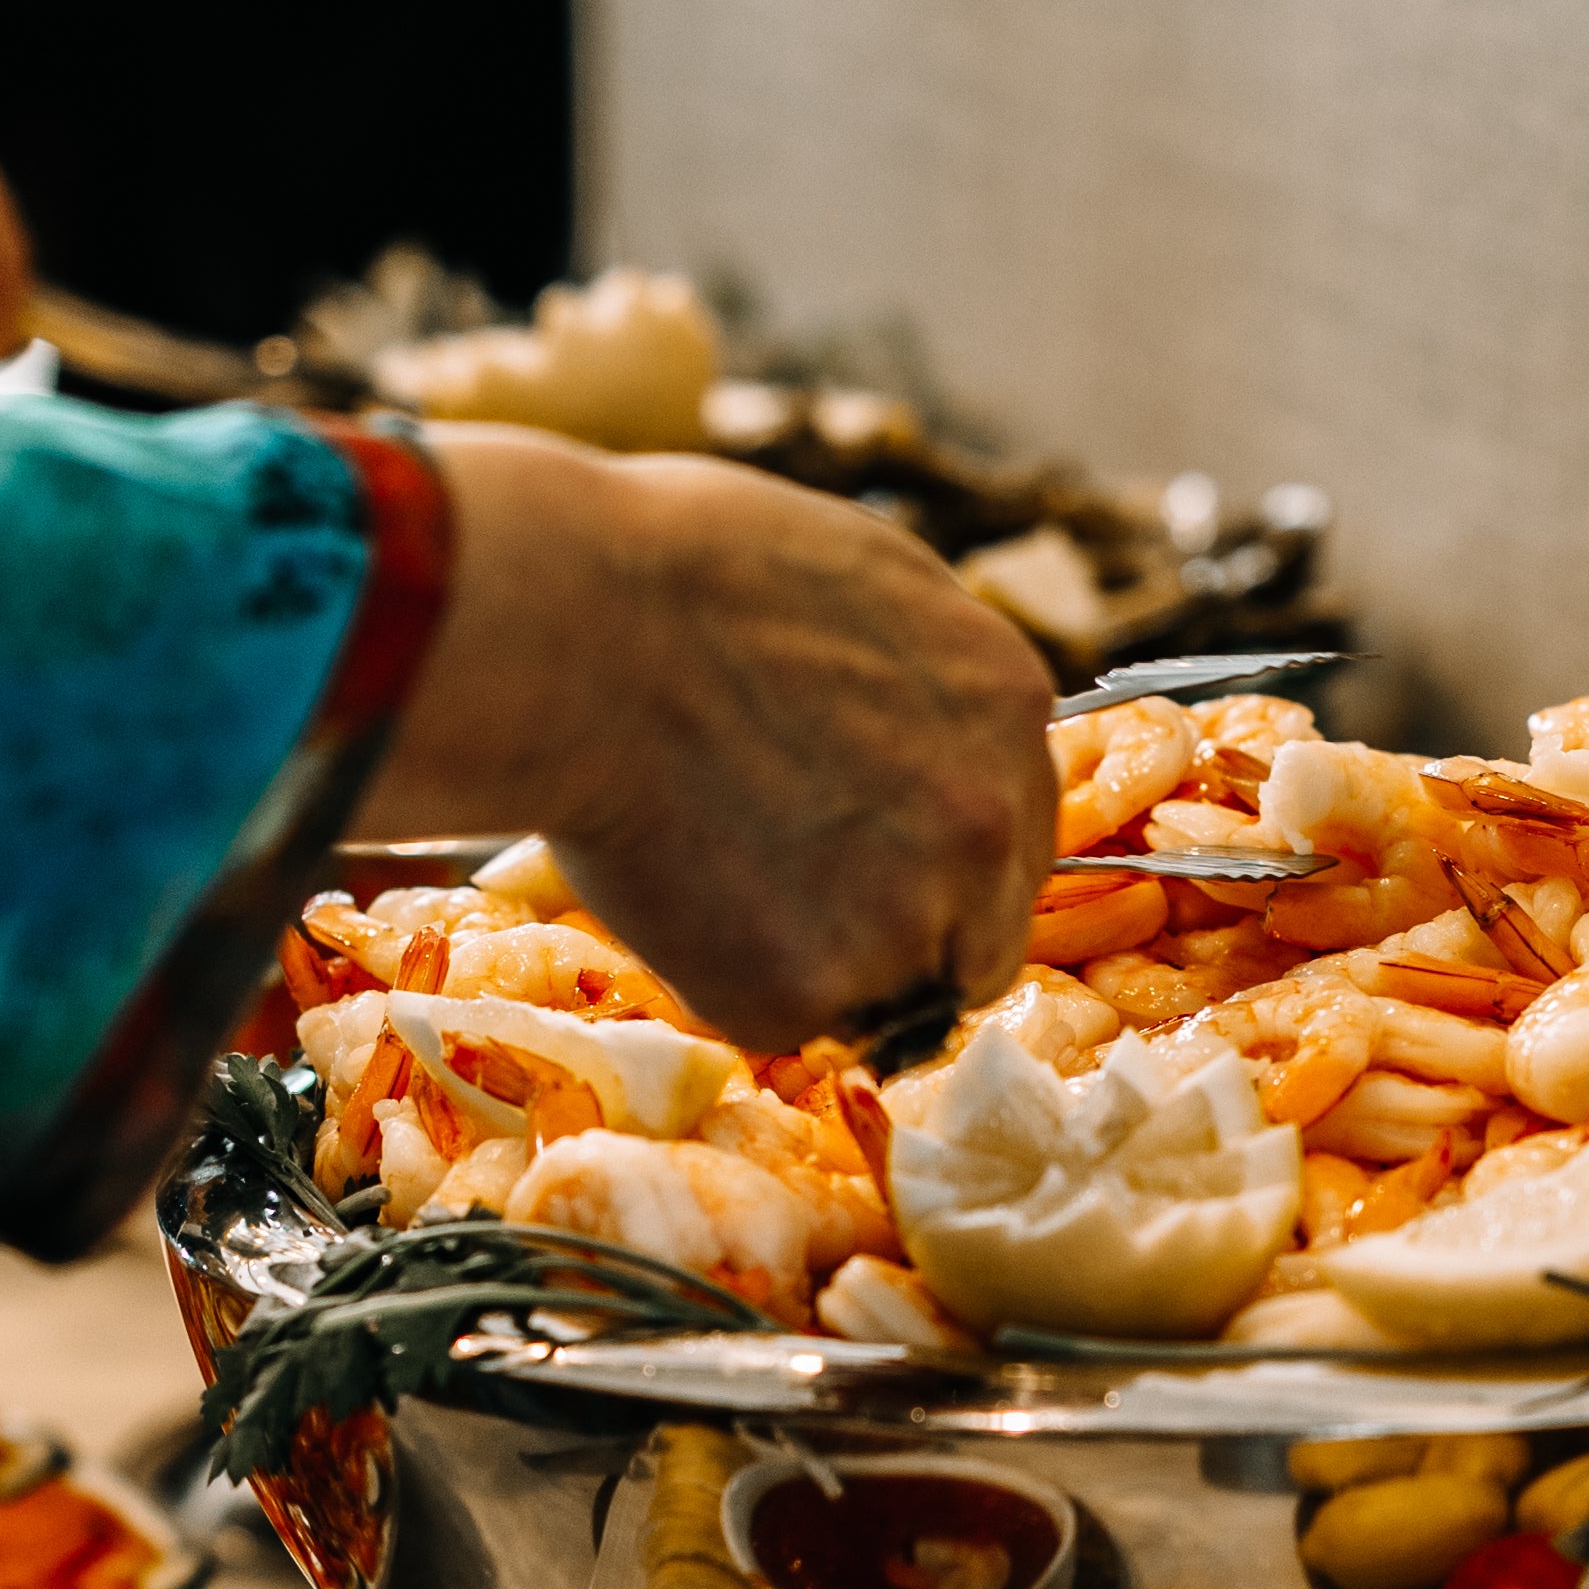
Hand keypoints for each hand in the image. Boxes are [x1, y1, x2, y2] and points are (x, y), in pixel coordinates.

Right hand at [371, 432, 1058, 1056]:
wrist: (575, 628)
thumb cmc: (675, 571)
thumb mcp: (858, 581)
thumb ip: (916, 681)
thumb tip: (907, 729)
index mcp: (1008, 704)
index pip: (1012, 837)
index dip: (933, 859)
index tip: (864, 860)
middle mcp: (989, 823)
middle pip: (975, 937)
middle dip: (895, 933)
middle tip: (786, 895)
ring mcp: (908, 917)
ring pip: (878, 992)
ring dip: (808, 960)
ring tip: (707, 864)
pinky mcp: (809, 989)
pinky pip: (776, 1017)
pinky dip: (723, 978)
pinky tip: (670, 888)